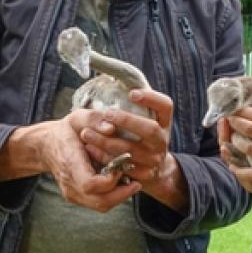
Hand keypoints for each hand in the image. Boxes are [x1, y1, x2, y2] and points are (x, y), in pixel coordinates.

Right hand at [0, 113, 140, 212]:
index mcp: (70, 163)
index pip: (90, 184)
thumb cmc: (66, 131)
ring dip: (120, 197)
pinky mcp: (76, 197)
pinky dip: (113, 197)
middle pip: (99, 201)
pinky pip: (97, 203)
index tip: (121, 167)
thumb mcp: (78, 117)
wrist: (46, 146)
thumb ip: (94, 119)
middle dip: (122, 194)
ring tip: (133, 183)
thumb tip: (111, 128)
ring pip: (100, 205)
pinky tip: (121, 184)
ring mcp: (72, 192)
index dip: (110, 180)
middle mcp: (69, 182)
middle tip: (137, 182)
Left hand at [79, 89, 188, 211]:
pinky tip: (90, 149)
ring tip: (86, 133)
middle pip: (150, 129)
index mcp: (164, 122)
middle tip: (106, 113)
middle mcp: (162, 140)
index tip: (132, 93)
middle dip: (126, 121)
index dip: (151, 98)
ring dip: (106, 141)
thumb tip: (114, 77)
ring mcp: (154, 159)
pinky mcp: (143, 175)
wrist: (154, 170)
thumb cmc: (139, 137)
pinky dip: (103, 157)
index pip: (165, 106)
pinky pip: (122, 166)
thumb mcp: (144, 119)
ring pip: (130, 150)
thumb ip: (133, 104)